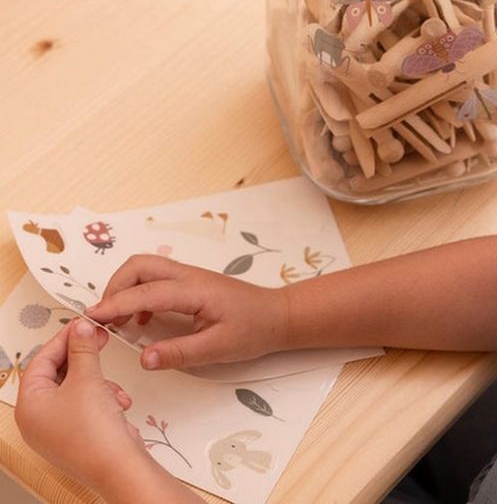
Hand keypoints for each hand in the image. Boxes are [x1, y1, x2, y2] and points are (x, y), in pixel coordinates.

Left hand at [15, 319, 147, 488]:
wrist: (117, 464)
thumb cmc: (93, 432)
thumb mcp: (87, 378)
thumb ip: (83, 348)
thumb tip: (80, 328)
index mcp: (29, 405)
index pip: (42, 360)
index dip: (64, 339)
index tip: (82, 325)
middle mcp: (38, 418)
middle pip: (58, 373)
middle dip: (83, 358)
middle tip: (97, 339)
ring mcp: (58, 427)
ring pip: (76, 387)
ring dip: (98, 379)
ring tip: (112, 380)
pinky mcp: (78, 432)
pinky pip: (87, 402)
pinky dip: (103, 396)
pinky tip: (117, 400)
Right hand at [85, 255, 288, 369]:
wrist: (277, 315)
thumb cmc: (253, 330)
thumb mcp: (219, 348)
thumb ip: (180, 353)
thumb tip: (144, 359)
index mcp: (194, 290)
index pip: (145, 292)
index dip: (115, 304)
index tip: (91, 318)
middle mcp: (188, 276)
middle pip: (140, 265)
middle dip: (115, 287)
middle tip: (105, 318)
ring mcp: (190, 276)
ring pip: (146, 268)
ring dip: (126, 288)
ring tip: (119, 321)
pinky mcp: (192, 283)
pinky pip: (157, 278)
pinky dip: (139, 292)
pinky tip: (142, 320)